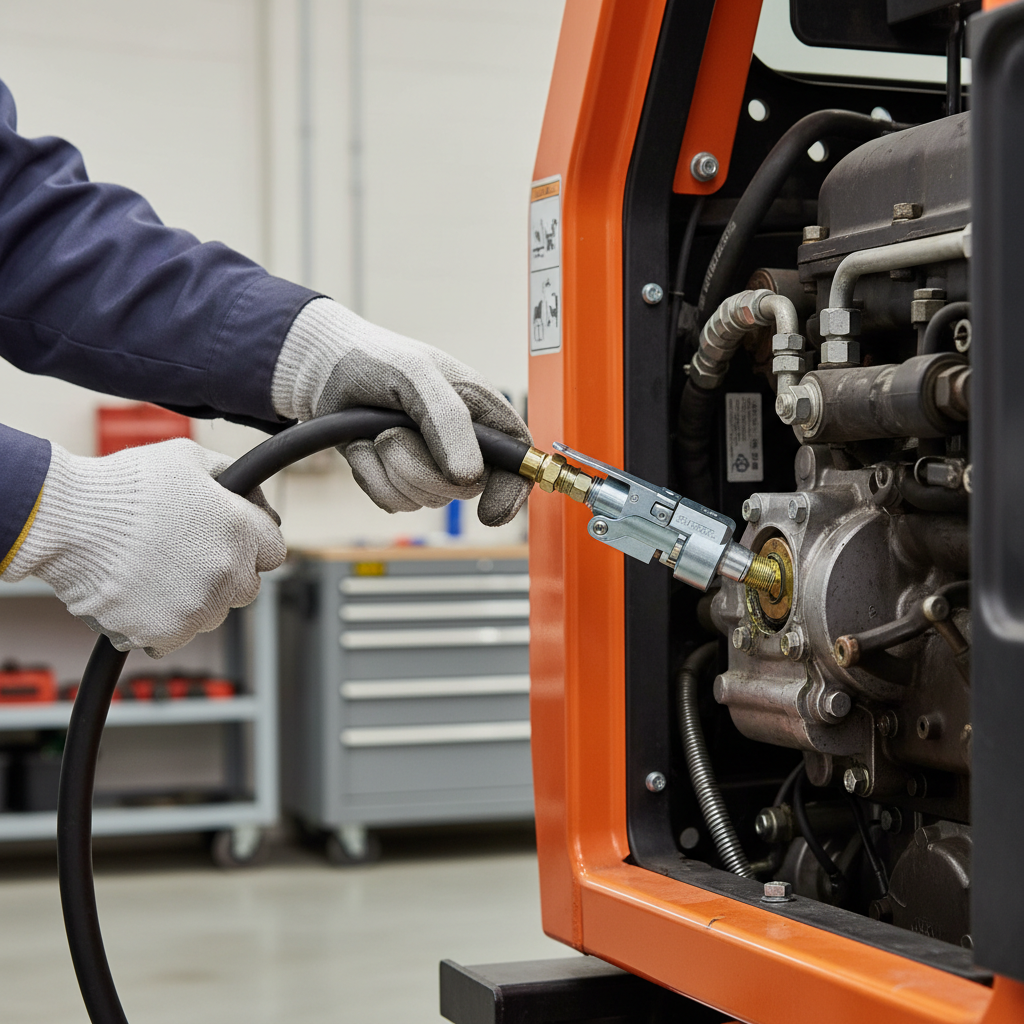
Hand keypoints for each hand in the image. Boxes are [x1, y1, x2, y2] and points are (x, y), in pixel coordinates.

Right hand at [2, 439, 285, 657]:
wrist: (66, 521)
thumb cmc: (122, 487)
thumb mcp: (188, 458)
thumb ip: (230, 476)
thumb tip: (250, 490)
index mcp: (241, 530)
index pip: (274, 551)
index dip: (251, 544)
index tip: (229, 540)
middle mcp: (228, 572)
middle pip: (246, 586)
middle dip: (225, 573)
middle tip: (185, 554)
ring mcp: (198, 607)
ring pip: (213, 614)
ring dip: (194, 599)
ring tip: (155, 571)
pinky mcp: (166, 633)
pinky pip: (177, 636)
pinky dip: (161, 623)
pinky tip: (139, 595)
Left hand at [271, 299, 531, 524]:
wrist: (322, 372)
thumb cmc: (375, 360)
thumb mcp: (416, 374)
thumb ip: (449, 420)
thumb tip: (470, 476)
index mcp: (481, 412)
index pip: (518, 460)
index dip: (512, 490)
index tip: (490, 513)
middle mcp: (461, 443)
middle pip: (465, 490)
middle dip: (420, 467)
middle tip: (392, 430)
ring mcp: (429, 465)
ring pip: (425, 499)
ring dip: (390, 468)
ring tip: (376, 431)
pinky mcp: (398, 480)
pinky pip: (392, 502)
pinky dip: (370, 476)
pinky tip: (363, 447)